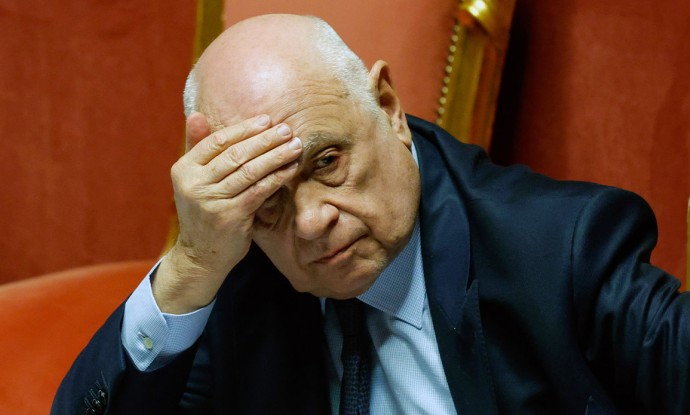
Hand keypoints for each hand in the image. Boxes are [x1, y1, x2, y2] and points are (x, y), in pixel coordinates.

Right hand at [153, 112, 301, 313]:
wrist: (200, 256)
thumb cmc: (203, 212)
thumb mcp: (194, 181)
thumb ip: (197, 148)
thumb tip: (197, 114)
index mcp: (183, 169)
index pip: (217, 141)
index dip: (244, 129)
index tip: (267, 120)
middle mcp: (194, 184)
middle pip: (235, 154)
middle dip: (265, 140)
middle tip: (287, 130)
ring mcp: (212, 201)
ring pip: (250, 171)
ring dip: (276, 156)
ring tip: (295, 146)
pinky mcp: (231, 216)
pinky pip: (259, 190)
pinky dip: (277, 177)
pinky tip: (291, 168)